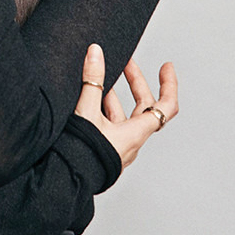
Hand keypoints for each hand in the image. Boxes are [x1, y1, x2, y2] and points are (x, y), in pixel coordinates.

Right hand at [74, 44, 178, 169]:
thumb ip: (92, 81)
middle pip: (144, 107)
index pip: (165, 107)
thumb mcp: (86, 111)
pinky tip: (89, 101)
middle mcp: (131, 141)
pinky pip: (112, 125)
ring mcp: (119, 147)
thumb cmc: (80, 153)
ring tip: (99, 79)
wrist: (64, 181)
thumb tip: (96, 53)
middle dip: (135, 82)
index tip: (166, 67)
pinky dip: (104, 109)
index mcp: (135, 133)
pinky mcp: (106, 150)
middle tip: (126, 63)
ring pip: (124, 116)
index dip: (169, 84)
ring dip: (113, 96)